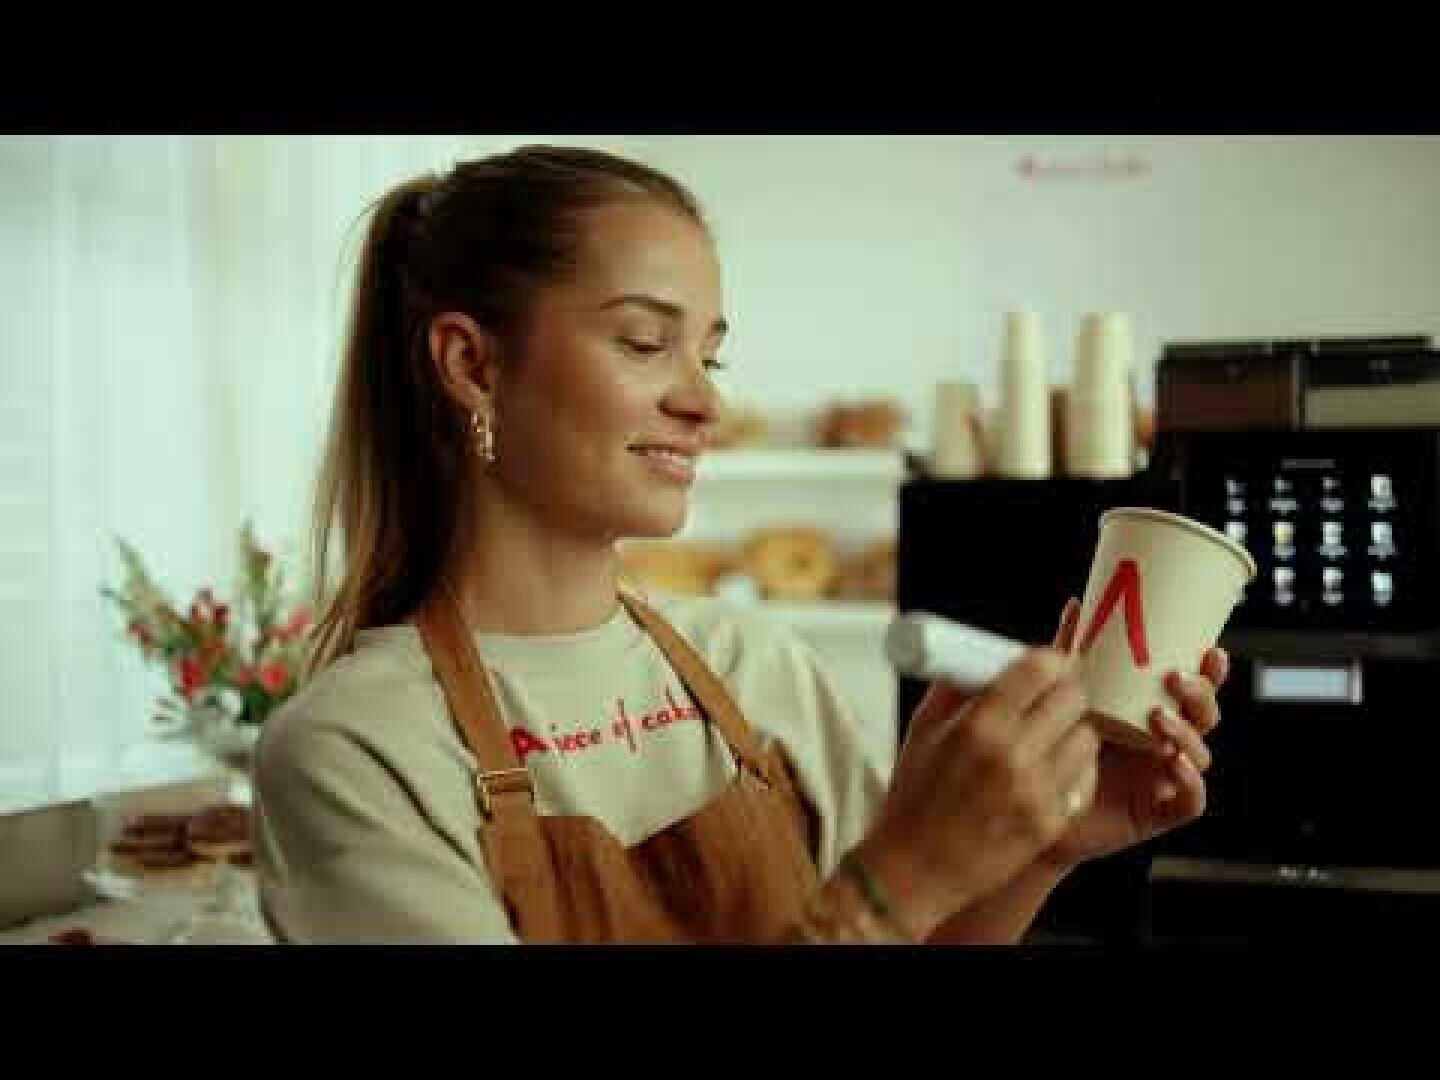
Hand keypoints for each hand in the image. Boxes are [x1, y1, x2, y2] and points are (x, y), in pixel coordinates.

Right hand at [859, 644, 1100, 939]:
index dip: (1048, 661)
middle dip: (1063, 692)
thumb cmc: (913, 800)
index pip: (1040, 669)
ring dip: (1071, 731)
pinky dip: (1073, 770)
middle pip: (1073, 698)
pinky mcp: (1051, 823)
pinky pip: (1084, 779)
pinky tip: (1050, 772)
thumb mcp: (922, 730)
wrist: (913, 869)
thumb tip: (986, 657)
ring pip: (1087, 738)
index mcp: (978, 726)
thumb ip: (956, 688)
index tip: (1045, 665)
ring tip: (1050, 739)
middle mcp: (1012, 756)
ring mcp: (1036, 793)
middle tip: (1051, 699)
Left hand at [1041, 598, 1229, 868]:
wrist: (1031, 806)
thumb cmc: (1054, 751)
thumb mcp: (1065, 697)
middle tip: (1176, 680)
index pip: (1192, 689)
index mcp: (1150, 713)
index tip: (1210, 651)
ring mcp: (1164, 778)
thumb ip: (1074, 655)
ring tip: (1160, 719)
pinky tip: (1174, 763)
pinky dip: (1190, 781)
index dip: (1210, 672)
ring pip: (1199, 753)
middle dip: (1200, 695)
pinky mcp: (1158, 812)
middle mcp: (1163, 743)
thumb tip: (1077, 607)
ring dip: (1188, 733)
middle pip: (1204, 716)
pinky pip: (1190, 800)